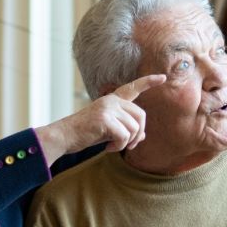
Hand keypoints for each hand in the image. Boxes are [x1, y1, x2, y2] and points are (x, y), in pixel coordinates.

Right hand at [38, 75, 165, 164]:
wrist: (64, 136)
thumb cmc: (85, 134)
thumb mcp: (108, 129)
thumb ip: (125, 128)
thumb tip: (142, 135)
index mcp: (112, 100)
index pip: (133, 88)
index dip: (148, 82)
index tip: (162, 78)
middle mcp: (111, 100)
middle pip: (141, 116)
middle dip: (138, 134)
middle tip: (127, 145)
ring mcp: (108, 108)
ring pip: (134, 128)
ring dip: (127, 143)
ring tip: (113, 146)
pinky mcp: (104, 119)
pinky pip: (124, 136)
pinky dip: (119, 147)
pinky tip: (108, 148)